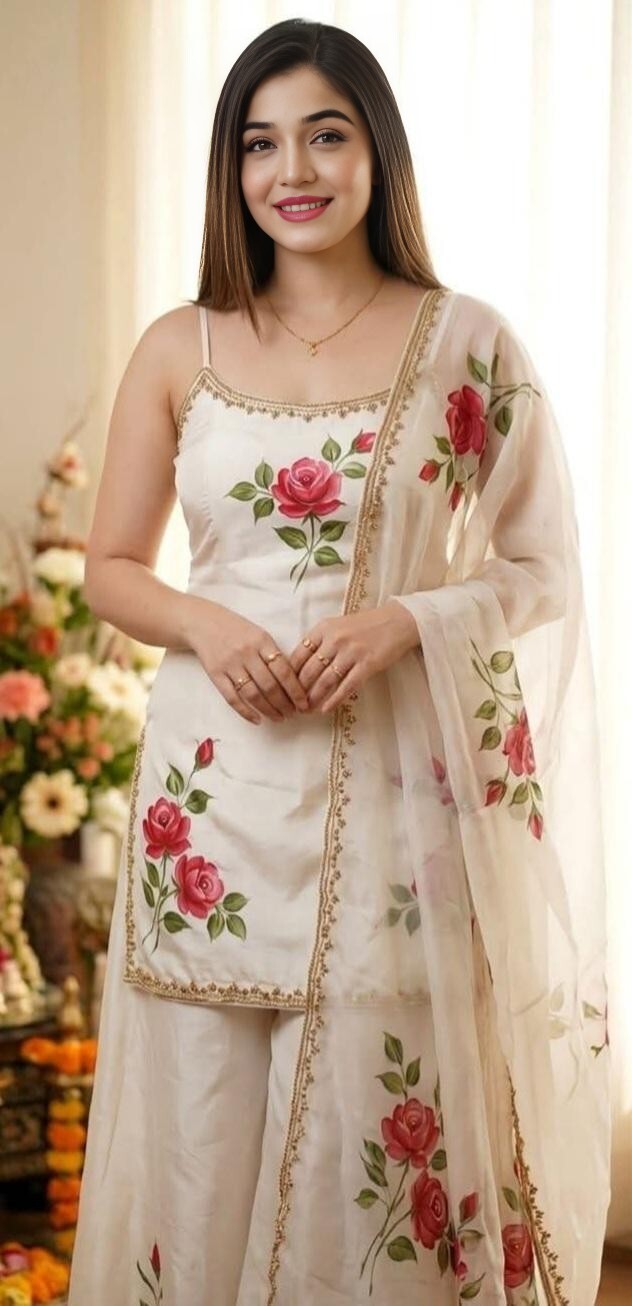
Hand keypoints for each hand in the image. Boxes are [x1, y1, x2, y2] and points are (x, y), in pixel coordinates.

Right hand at [186, 596, 310, 724]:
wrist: (202, 623)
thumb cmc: (236, 629)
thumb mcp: (259, 634)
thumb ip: (273, 654)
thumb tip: (293, 682)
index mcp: (262, 641)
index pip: (284, 670)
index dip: (296, 691)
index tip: (304, 703)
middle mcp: (246, 653)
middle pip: (270, 686)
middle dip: (285, 704)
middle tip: (293, 714)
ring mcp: (230, 664)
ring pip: (253, 694)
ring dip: (268, 710)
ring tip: (279, 718)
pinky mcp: (215, 674)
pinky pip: (232, 698)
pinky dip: (246, 712)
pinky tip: (257, 719)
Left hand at [287, 601, 419, 714]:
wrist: (397, 622)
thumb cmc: (365, 625)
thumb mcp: (337, 626)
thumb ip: (319, 641)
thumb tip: (300, 666)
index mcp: (323, 628)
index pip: (298, 654)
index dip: (288, 674)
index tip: (284, 688)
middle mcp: (335, 639)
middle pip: (309, 671)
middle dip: (298, 691)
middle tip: (293, 705)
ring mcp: (351, 652)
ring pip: (325, 681)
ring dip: (313, 698)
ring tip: (306, 710)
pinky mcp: (367, 664)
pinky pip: (346, 686)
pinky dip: (334, 700)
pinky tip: (326, 709)